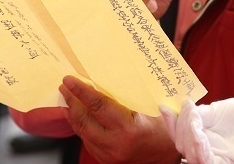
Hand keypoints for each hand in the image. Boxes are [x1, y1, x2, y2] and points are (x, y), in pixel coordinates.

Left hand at [60, 76, 178, 163]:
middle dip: (71, 102)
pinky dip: (81, 127)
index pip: (98, 106)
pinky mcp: (106, 160)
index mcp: (128, 129)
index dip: (81, 91)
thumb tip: (105, 77)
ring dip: (73, 115)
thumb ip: (128, 95)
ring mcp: (109, 155)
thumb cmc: (164, 128)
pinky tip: (78, 117)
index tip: (69, 81)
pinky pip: (88, 142)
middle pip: (84, 121)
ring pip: (83, 133)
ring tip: (67, 100)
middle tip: (64, 87)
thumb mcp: (149, 107)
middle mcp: (115, 144)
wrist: (169, 154)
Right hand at [162, 92, 233, 163]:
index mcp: (204, 135)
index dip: (171, 124)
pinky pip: (209, 162)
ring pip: (193, 155)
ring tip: (194, 122)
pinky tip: (199, 136)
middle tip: (189, 111)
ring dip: (189, 139)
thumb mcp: (218, 109)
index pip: (180, 134)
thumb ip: (197, 113)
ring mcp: (218, 156)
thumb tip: (179, 105)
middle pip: (183, 145)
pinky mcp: (230, 161)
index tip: (164, 108)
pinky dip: (201, 151)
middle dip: (181, 128)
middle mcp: (208, 148)